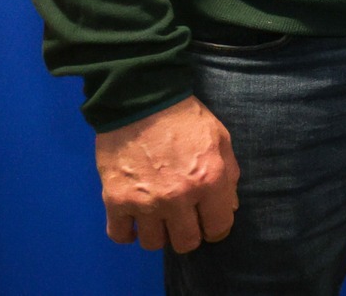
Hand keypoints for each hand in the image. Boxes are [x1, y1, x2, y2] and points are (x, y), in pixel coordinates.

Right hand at [94, 95, 239, 251]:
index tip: (209, 221)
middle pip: (186, 242)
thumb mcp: (221, 139)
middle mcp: (179, 198)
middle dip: (189, 232)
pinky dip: (128, 231)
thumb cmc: (186, 118)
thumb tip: (230, 207)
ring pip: (154, 244)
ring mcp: (145, 202)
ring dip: (158, 232)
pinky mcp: (115, 201)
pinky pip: (121, 236)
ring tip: (159, 215)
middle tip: (184, 218)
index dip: (216, 227)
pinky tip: (135, 218)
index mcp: (210, 181)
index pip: (218, 228)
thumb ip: (230, 175)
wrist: (140, 100)